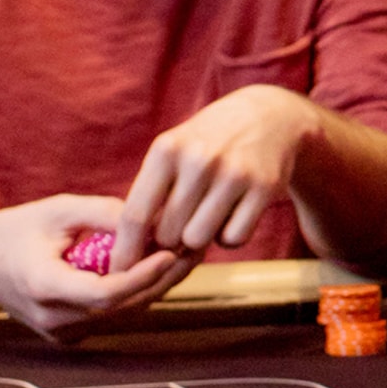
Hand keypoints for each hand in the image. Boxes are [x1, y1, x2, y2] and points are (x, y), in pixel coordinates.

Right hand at [0, 193, 195, 340]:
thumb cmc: (14, 229)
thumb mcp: (58, 210)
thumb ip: (105, 214)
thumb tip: (155, 220)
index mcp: (44, 288)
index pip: (107, 294)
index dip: (144, 276)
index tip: (172, 251)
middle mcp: (54, 320)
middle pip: (124, 307)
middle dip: (163, 278)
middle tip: (196, 247)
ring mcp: (61, 334)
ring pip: (124, 314)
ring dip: (156, 285)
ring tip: (186, 253)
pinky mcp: (69, 335)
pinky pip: (114, 315)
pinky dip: (137, 292)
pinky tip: (158, 266)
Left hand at [118, 83, 321, 261]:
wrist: (268, 116)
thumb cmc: (207, 143)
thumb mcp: (172, 151)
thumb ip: (150, 194)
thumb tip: (130, 251)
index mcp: (167, 149)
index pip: (136, 214)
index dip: (125, 249)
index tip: (118, 271)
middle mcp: (200, 159)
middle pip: (168, 234)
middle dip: (170, 239)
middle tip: (181, 224)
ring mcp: (235, 173)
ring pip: (199, 240)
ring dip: (200, 239)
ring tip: (206, 216)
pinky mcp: (265, 187)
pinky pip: (234, 239)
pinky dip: (230, 236)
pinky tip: (233, 214)